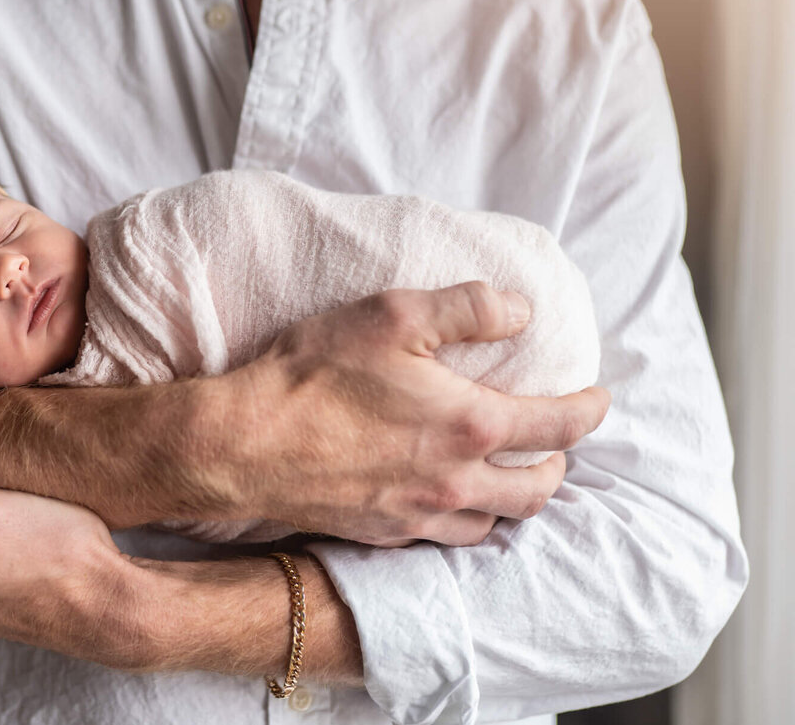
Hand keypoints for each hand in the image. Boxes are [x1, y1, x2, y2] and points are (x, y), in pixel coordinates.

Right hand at [216, 281, 610, 546]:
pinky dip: (467, 522)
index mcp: (470, 424)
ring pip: (495, 521)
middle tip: (557, 445)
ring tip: (509, 477)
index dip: (589, 409)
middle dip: (560, 465)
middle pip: (538, 488)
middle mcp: (456, 479)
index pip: (558, 424)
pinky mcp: (383, 534)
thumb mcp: (393, 315)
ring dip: (516, 500)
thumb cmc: (315, 376)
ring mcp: (419, 515)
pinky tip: (450, 503)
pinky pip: (446, 540)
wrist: (246, 445)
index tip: (599, 397)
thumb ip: (469, 308)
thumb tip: (523, 310)